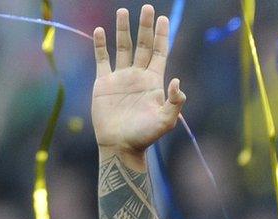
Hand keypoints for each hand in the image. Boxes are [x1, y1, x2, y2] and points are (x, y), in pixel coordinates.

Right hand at [92, 6, 183, 155]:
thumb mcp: (166, 121)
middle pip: (143, 45)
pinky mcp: (103, 83)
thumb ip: (175, 102)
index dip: (162, 36)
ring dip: (123, 30)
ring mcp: (120, 78)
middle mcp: (138, 76)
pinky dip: (100, 45)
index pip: (160, 53)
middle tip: (147, 7)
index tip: (163, 18)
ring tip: (123, 11)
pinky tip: (101, 31)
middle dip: (145, 27)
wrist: (120, 145)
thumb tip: (177, 81)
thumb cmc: (145, 136)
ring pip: (123, 48)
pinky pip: (102, 60)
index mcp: (154, 82)